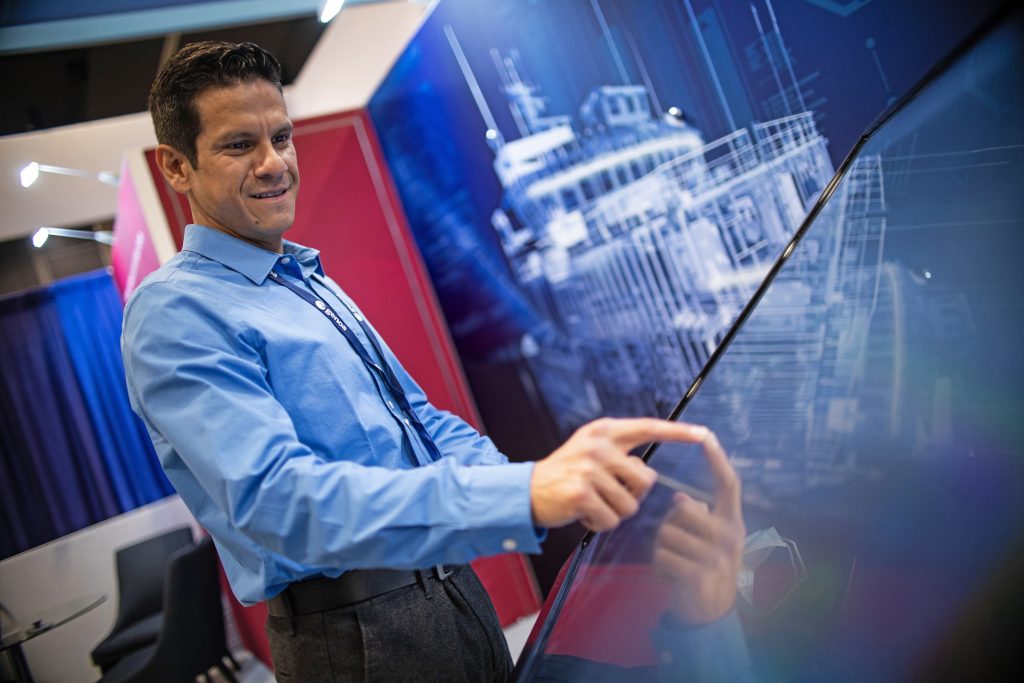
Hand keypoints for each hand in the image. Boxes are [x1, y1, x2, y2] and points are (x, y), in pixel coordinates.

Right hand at [530, 418, 714, 531]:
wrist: (526, 490)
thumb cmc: (565, 473)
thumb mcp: (590, 450)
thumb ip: (619, 453)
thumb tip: (649, 473)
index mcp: (604, 431)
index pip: (648, 427)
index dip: (679, 432)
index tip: (705, 434)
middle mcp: (598, 445)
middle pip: (646, 480)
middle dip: (632, 496)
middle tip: (607, 494)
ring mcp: (589, 468)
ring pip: (630, 505)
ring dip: (614, 513)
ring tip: (592, 504)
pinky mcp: (581, 493)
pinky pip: (611, 520)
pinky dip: (599, 524)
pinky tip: (584, 514)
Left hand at [652, 428, 744, 624]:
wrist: (712, 613)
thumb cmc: (704, 566)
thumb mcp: (709, 538)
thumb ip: (698, 514)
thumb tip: (682, 497)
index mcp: (732, 522)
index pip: (728, 483)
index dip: (717, 458)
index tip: (706, 434)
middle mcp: (730, 537)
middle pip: (685, 508)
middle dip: (669, 521)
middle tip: (674, 540)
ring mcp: (716, 558)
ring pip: (668, 533)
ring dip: (662, 546)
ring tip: (673, 559)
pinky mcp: (698, 577)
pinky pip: (662, 556)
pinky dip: (659, 564)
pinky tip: (669, 573)